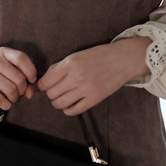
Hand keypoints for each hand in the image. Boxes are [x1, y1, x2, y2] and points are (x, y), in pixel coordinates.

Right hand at [0, 46, 37, 110]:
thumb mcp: (7, 69)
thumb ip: (22, 77)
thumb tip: (30, 92)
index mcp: (3, 52)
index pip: (21, 58)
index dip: (31, 71)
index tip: (31, 80)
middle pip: (19, 78)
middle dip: (22, 89)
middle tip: (18, 92)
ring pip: (11, 89)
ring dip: (14, 98)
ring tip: (11, 98)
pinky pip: (0, 99)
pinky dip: (6, 104)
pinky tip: (5, 104)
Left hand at [36, 37, 151, 115]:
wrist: (123, 59)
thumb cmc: (100, 55)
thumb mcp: (77, 55)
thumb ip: (60, 66)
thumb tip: (46, 79)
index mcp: (70, 64)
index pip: (46, 81)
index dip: (42, 85)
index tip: (44, 85)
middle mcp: (76, 77)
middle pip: (51, 94)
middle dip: (50, 93)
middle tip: (55, 91)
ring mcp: (86, 89)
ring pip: (60, 104)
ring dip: (57, 103)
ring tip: (62, 98)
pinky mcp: (94, 99)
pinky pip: (74, 110)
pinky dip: (68, 110)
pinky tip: (70, 105)